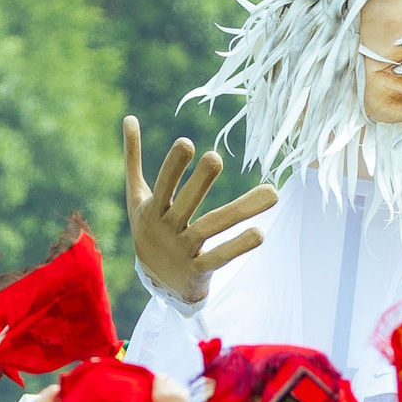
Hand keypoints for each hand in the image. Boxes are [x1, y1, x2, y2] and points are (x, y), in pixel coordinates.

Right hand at [124, 116, 278, 305]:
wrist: (156, 284)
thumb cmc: (150, 229)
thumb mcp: (138, 197)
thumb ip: (134, 159)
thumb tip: (129, 117)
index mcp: (153, 209)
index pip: (163, 185)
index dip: (173, 167)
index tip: (188, 143)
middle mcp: (167, 228)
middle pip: (185, 204)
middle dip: (199, 182)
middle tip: (215, 156)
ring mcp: (183, 251)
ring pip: (211, 228)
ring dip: (240, 210)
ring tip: (272, 193)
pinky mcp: (198, 272)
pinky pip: (220, 257)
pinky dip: (238, 246)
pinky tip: (260, 233)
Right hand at [151, 373, 191, 401]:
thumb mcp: (155, 399)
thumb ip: (158, 387)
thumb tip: (164, 374)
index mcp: (157, 393)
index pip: (161, 376)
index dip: (162, 379)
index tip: (163, 384)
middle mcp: (167, 392)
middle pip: (169, 379)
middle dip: (169, 385)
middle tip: (169, 396)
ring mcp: (177, 393)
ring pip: (176, 383)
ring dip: (175, 389)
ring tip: (173, 400)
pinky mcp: (185, 394)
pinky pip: (182, 388)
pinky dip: (181, 393)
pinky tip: (179, 401)